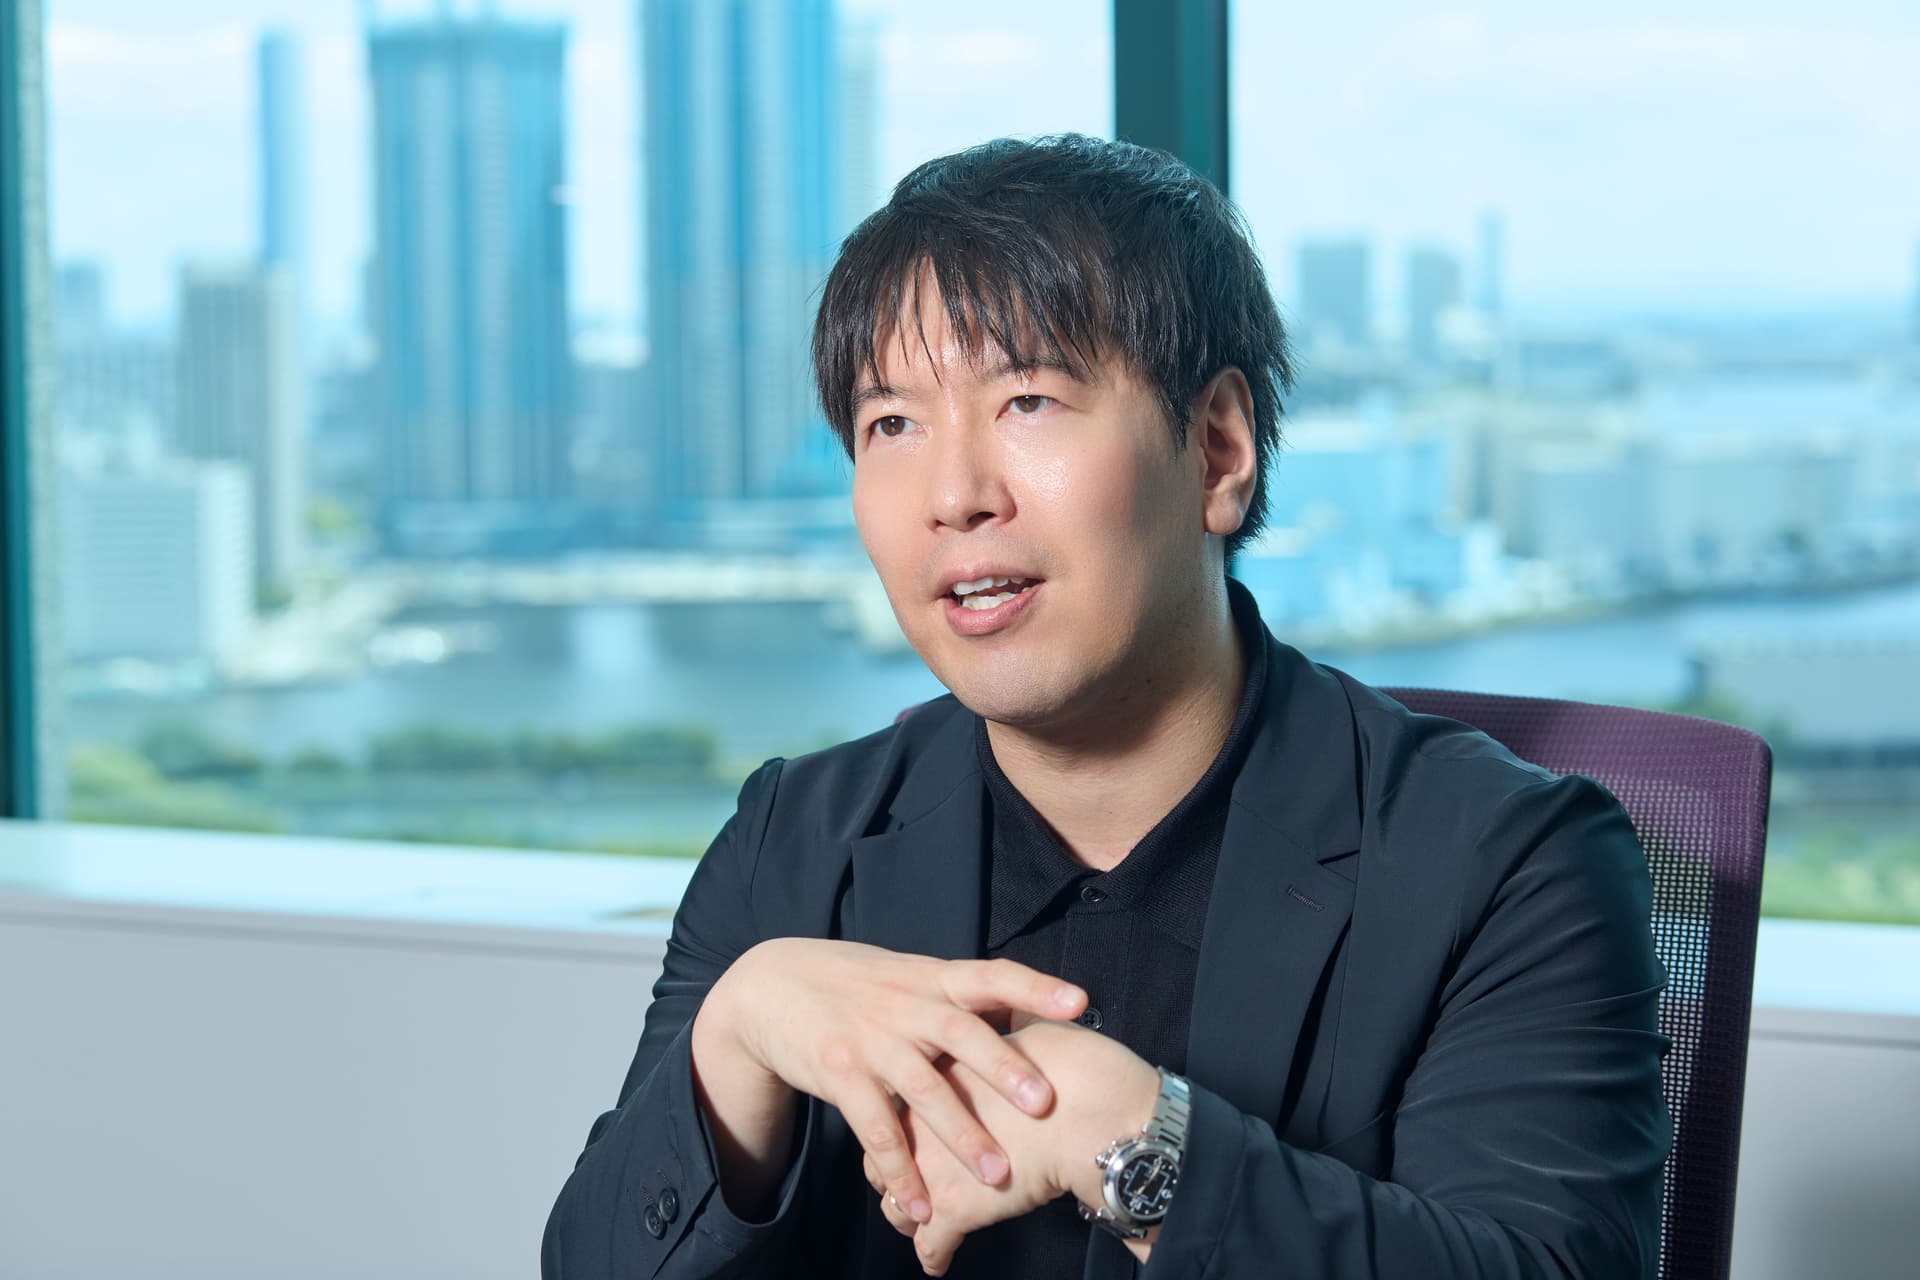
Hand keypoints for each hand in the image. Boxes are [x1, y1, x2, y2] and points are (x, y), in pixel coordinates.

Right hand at [700, 939, 1087, 1224]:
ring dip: (961, 1134)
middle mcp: (906, 1005)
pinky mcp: (840, 1074)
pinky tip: (920, 1205)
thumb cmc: (859, 985)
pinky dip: (899, 1169)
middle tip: (1045, 1103)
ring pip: (922, 1089)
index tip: (1079, 1001)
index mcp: (932, 979)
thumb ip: (960, 996)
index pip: (991, 975)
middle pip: (961, 1033)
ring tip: (998, 1175)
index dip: (1035, 987)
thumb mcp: (910, 976)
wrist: (772, 986)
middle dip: (1004, 1067)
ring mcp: (871, 1040)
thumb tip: (1028, 1011)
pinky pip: (875, 1129)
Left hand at [863, 1019, 1161, 1274]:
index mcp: (938, 1071)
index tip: (910, 1124)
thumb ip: (1014, 1020)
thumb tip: (1019, 1012)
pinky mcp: (955, 1209)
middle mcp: (922, 1119)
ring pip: (897, 1201)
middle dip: (890, 1168)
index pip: (898, 1097)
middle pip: (885, 1150)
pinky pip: (931, 1243)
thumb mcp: (1034, 1027)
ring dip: (906, 1214)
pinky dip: (934, 1255)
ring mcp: (933, 1166)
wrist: (1095, 1112)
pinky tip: (937, 1261)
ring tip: (915, 1220)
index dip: (902, 1115)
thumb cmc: (1075, 1069)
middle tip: (901, 1175)